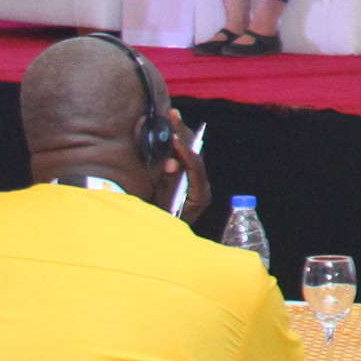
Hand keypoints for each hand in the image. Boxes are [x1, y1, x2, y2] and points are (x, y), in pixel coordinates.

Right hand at [161, 108, 217, 228]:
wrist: (164, 244)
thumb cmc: (161, 229)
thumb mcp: (161, 211)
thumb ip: (166, 189)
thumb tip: (172, 163)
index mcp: (199, 197)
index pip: (196, 170)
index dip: (186, 154)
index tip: (174, 139)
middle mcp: (200, 188)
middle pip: (195, 156)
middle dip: (183, 135)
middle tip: (172, 115)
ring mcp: (194, 182)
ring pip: (190, 153)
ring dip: (179, 134)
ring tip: (170, 116)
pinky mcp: (186, 179)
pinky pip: (183, 157)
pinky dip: (175, 143)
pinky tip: (169, 129)